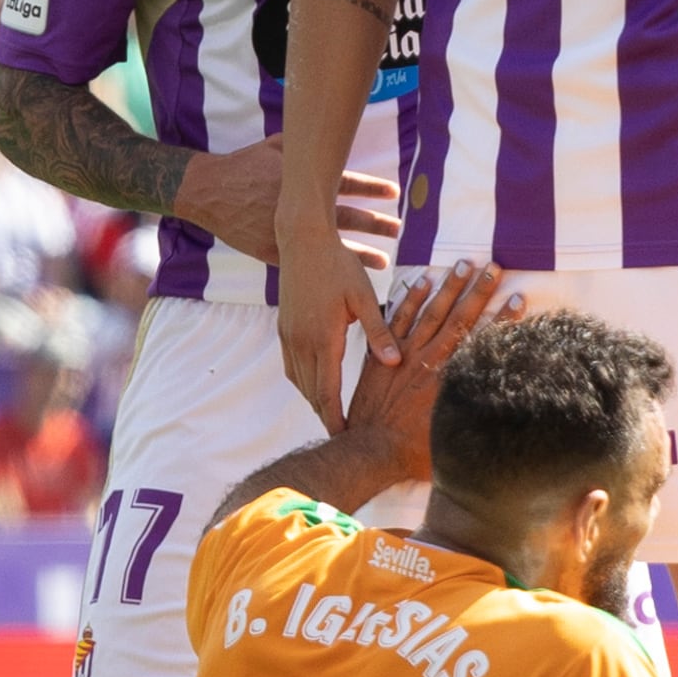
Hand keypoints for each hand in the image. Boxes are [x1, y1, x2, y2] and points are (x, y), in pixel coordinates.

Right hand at [175, 136, 398, 265]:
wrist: (209, 191)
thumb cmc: (243, 165)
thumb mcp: (274, 146)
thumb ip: (304, 147)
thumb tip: (327, 134)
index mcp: (303, 181)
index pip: (346, 183)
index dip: (372, 187)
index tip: (394, 192)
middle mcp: (299, 207)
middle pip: (347, 216)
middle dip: (376, 223)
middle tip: (398, 228)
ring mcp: (287, 231)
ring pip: (331, 245)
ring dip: (361, 254)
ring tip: (384, 261)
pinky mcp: (273, 250)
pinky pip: (306, 261)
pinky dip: (327, 269)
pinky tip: (345, 277)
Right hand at [277, 196, 396, 431]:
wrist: (301, 239)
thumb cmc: (338, 265)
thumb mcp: (364, 298)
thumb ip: (378, 332)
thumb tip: (394, 363)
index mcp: (322, 339)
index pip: (328, 392)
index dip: (336, 418)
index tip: (345, 437)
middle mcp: (300, 341)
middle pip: (311, 392)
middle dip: (325, 415)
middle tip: (341, 435)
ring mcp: (288, 334)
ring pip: (298, 379)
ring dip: (313, 398)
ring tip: (330, 413)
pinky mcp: (283, 326)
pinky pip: (291, 364)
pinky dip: (303, 379)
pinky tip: (315, 382)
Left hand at [333, 261, 519, 487]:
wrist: (370, 452)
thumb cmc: (414, 452)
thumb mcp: (457, 439)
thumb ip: (479, 421)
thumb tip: (504, 414)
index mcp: (452, 380)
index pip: (483, 340)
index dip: (504, 318)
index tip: (519, 297)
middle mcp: (431, 360)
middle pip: (459, 317)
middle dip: (479, 291)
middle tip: (493, 266)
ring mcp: (405, 354)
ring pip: (431, 311)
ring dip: (448, 286)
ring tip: (463, 263)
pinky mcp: (384, 355)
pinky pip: (398, 319)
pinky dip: (410, 298)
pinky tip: (421, 280)